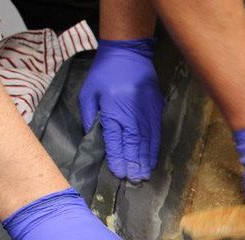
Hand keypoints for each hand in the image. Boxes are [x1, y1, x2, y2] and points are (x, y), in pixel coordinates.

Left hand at [79, 38, 163, 181]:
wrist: (129, 53)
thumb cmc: (104, 73)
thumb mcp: (88, 93)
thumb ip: (90, 116)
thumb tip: (92, 137)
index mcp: (114, 111)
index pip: (116, 141)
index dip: (118, 158)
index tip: (118, 172)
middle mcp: (132, 115)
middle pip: (133, 145)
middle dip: (133, 164)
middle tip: (133, 180)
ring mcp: (146, 113)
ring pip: (146, 142)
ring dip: (145, 160)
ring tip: (143, 175)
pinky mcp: (156, 110)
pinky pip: (155, 134)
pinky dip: (154, 148)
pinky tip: (152, 159)